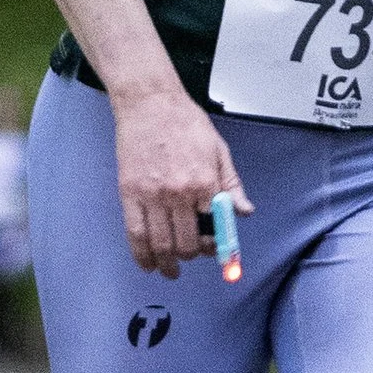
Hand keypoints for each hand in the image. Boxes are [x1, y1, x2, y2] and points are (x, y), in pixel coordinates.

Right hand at [110, 82, 252, 276]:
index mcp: (204, 181)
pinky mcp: (129, 193)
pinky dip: (141, 254)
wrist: (149, 102)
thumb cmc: (185, 121)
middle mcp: (178, 192)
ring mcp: (151, 195)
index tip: (218, 252)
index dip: (218, 245)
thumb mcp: (218, 150)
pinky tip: (147, 264)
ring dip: (167, 263)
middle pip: (187, 242)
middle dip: (192, 255)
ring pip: (161, 244)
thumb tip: (244, 211)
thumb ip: (231, 184)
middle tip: (192, 255)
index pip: (215, 227)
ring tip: (171, 270)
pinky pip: (135, 233)